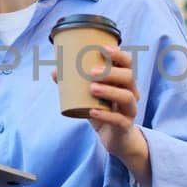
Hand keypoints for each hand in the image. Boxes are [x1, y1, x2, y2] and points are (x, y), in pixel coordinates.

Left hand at [52, 48, 149, 172]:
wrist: (114, 137)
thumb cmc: (102, 109)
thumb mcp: (89, 95)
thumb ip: (75, 84)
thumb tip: (55, 72)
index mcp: (124, 81)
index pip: (128, 63)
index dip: (118, 54)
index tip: (103, 49)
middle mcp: (132, 92)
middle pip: (129, 77)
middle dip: (111, 73)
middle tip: (91, 72)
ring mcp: (130, 110)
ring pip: (127, 97)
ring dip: (110, 91)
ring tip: (92, 89)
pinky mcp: (125, 126)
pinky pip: (119, 120)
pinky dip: (106, 115)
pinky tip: (93, 111)